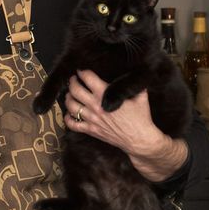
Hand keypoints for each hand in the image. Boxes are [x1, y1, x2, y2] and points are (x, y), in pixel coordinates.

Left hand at [62, 70, 186, 181]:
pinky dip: (68, 118)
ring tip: (70, 94)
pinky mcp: (91, 130)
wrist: (139, 139)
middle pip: (75, 90)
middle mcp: (96, 106)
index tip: (81, 70)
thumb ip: (133, 84)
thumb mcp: (140, 96)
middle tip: (74, 79)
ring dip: (68, 98)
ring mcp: (92, 119)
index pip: (88, 78)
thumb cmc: (141, 118)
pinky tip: (69, 113)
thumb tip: (135, 73)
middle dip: (72, 82)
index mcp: (106, 95)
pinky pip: (73, 124)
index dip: (82, 72)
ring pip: (71, 106)